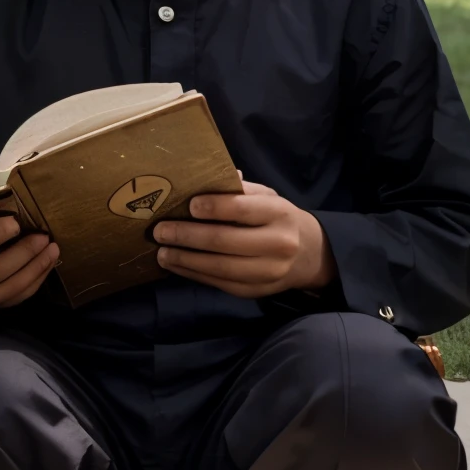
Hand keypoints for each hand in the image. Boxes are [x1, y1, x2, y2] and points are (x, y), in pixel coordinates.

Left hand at [152, 181, 334, 298]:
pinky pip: (219, 283)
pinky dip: (194, 274)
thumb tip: (204, 179)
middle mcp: (277, 244)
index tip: (189, 205)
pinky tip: (176, 265)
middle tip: (160, 231)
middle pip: (224, 241)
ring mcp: (267, 271)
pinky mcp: (255, 290)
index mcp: (279, 214)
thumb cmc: (278, 219)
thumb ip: (239, 190)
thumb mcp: (268, 198)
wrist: (309, 255)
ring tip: (162, 252)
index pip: (242, 209)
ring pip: (219, 267)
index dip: (213, 207)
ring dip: (185, 259)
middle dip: (187, 236)